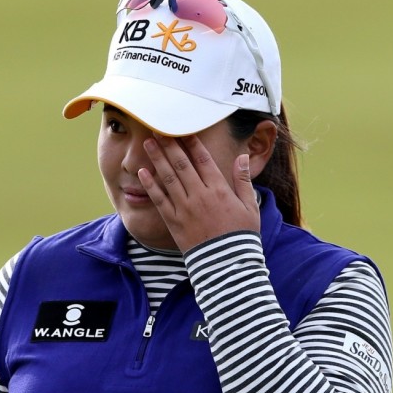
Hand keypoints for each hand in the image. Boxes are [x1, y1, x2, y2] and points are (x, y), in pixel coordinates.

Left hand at [138, 134, 259, 251]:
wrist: (227, 264)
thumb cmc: (241, 235)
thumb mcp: (250, 206)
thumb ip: (244, 180)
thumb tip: (242, 157)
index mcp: (219, 189)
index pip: (203, 159)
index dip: (192, 143)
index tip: (183, 130)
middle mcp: (200, 195)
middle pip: (181, 164)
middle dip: (169, 144)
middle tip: (158, 129)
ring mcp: (185, 208)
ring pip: (168, 178)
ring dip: (157, 158)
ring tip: (148, 143)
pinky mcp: (174, 222)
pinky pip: (160, 200)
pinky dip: (151, 185)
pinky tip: (142, 172)